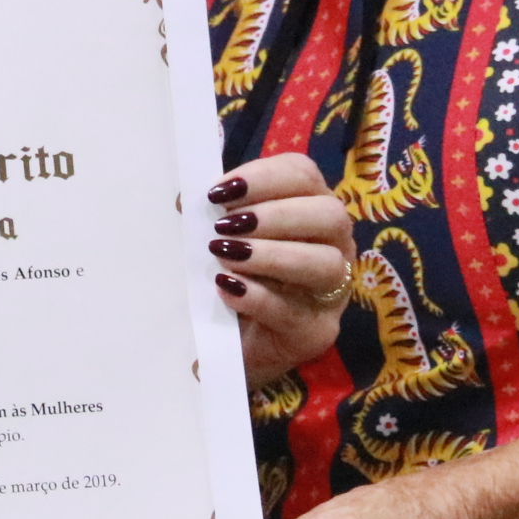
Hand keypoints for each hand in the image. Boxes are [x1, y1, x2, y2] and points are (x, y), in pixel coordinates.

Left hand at [206, 153, 354, 388]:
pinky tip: (228, 289)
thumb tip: (184, 204)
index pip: (305, 175)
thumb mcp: (222, 241)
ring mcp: (332, 291)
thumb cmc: (234, 277)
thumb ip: (210, 217)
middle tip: (224, 226)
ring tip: (227, 256)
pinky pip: (295, 311)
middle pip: (329, 214)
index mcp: (311, 209)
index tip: (219, 192)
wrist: (235, 344)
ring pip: (325, 263)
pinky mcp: (316, 331)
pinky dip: (258, 297)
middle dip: (274, 215)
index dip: (263, 177)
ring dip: (272, 255)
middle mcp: (334, 245)